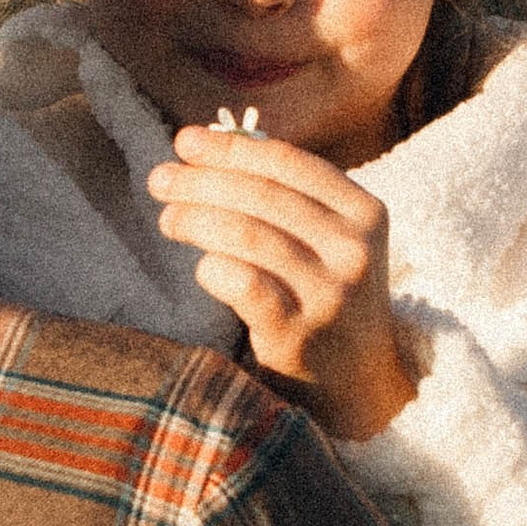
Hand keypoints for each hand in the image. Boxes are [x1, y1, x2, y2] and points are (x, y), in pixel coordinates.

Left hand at [147, 123, 420, 439]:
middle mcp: (354, 250)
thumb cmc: (328, 295)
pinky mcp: (299, 334)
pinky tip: (202, 268)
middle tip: (160, 180)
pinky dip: (212, 268)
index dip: (230, 148)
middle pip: (261, 195)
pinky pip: (241, 283)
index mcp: (366, 212)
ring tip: (168, 219)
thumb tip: (212, 143)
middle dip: (200, 181)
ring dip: (194, 220)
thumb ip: (288, 194)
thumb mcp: (332, 239)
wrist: (359, 383)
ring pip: (246, 234)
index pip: (288, 163)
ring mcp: (329, 294)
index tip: (185, 142)